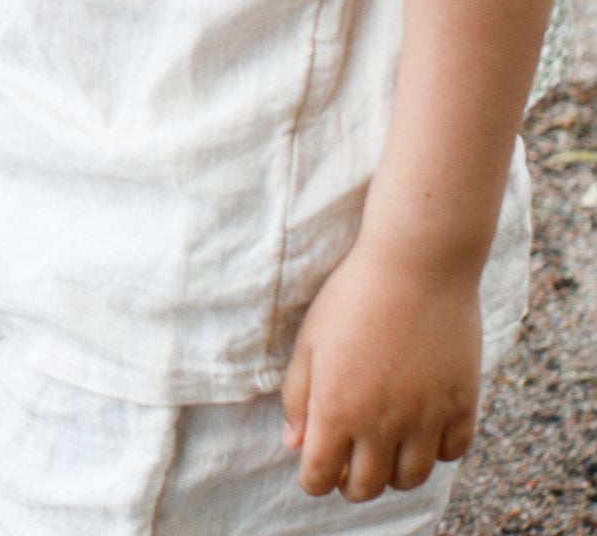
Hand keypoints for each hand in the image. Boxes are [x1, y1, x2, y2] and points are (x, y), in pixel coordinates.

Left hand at [280, 238, 480, 500]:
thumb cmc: (351, 298)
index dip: (313, 479)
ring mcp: (427, 420)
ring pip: (411, 479)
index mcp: (338, 410)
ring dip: (392, 472)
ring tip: (382, 448)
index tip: (313, 469)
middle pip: (367, 488)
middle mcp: (383, 426)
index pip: (320, 477)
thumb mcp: (309, 341)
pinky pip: (451, 454)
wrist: (414, 267)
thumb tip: (293, 444)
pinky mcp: (462, 407)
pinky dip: (435, 451)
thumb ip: (298, 396)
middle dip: (350, 482)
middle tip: (346, 461)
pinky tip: (421, 428)